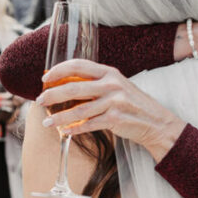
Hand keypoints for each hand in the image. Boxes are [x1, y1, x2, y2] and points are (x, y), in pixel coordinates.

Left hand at [37, 59, 185, 161]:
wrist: (156, 122)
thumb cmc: (133, 105)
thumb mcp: (117, 87)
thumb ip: (96, 84)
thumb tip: (67, 86)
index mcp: (109, 72)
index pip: (78, 66)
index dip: (58, 71)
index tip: (45, 79)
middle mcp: (111, 84)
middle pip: (73, 88)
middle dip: (52, 95)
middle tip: (40, 100)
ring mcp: (114, 102)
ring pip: (78, 110)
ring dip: (59, 117)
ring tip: (47, 122)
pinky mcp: (115, 119)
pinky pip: (88, 125)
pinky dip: (74, 129)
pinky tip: (64, 131)